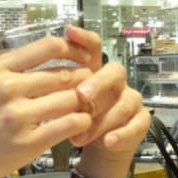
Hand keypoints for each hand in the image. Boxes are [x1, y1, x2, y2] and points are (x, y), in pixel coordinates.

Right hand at [0, 29, 99, 177]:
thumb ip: (9, 69)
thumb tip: (43, 58)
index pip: (49, 47)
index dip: (72, 50)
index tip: (80, 56)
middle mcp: (9, 88)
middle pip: (63, 74)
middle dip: (81, 79)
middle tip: (89, 84)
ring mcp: (19, 117)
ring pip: (69, 99)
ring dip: (82, 101)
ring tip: (85, 104)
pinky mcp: (27, 144)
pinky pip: (67, 126)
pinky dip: (79, 122)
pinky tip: (79, 123)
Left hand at [63, 26, 150, 172]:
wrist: (98, 146)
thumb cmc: (79, 119)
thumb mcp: (65, 105)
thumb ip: (58, 91)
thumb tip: (36, 82)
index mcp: (95, 71)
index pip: (94, 47)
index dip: (84, 38)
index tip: (69, 32)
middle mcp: (115, 81)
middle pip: (114, 71)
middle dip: (97, 83)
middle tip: (80, 95)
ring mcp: (131, 99)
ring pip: (124, 102)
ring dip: (102, 119)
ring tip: (80, 136)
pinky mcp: (141, 121)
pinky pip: (136, 124)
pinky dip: (122, 134)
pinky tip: (108, 141)